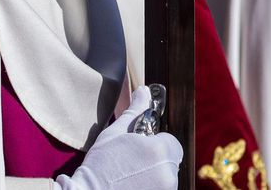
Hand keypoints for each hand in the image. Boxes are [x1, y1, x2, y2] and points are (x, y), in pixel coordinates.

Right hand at [56, 86, 183, 189]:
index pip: (170, 141)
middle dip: (156, 159)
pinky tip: (133, 186)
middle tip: (132, 163)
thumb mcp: (115, 133)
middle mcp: (168, 172)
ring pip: (167, 176)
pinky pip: (162, 188)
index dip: (154, 143)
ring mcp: (166, 189)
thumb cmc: (99, 166)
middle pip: (170, 160)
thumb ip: (134, 111)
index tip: (138, 148)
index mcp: (159, 150)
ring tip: (131, 176)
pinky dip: (152, 186)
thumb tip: (143, 91)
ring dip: (155, 174)